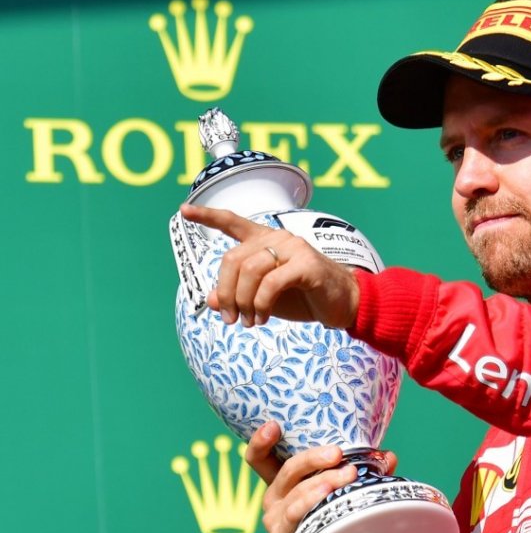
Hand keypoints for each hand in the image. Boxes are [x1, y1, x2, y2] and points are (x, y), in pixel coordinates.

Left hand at [179, 203, 359, 328]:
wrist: (344, 305)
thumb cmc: (304, 298)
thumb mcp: (264, 298)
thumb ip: (238, 295)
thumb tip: (211, 300)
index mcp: (267, 241)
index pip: (234, 223)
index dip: (208, 216)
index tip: (184, 210)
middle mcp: (278, 238)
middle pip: (233, 259)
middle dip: (226, 292)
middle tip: (230, 318)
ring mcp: (294, 248)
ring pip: (249, 271)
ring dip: (243, 302)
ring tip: (249, 322)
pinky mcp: (307, 264)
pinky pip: (270, 283)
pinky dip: (260, 305)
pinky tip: (262, 318)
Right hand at [245, 422, 397, 532]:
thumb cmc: (332, 521)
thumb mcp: (341, 492)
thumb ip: (362, 472)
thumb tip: (388, 456)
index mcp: (284, 481)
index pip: (260, 459)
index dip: (261, 441)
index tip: (273, 425)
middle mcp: (274, 497)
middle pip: (288, 470)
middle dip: (314, 458)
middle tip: (338, 453)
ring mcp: (276, 519)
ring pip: (296, 493)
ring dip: (323, 482)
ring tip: (347, 475)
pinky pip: (297, 516)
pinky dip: (313, 503)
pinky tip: (328, 497)